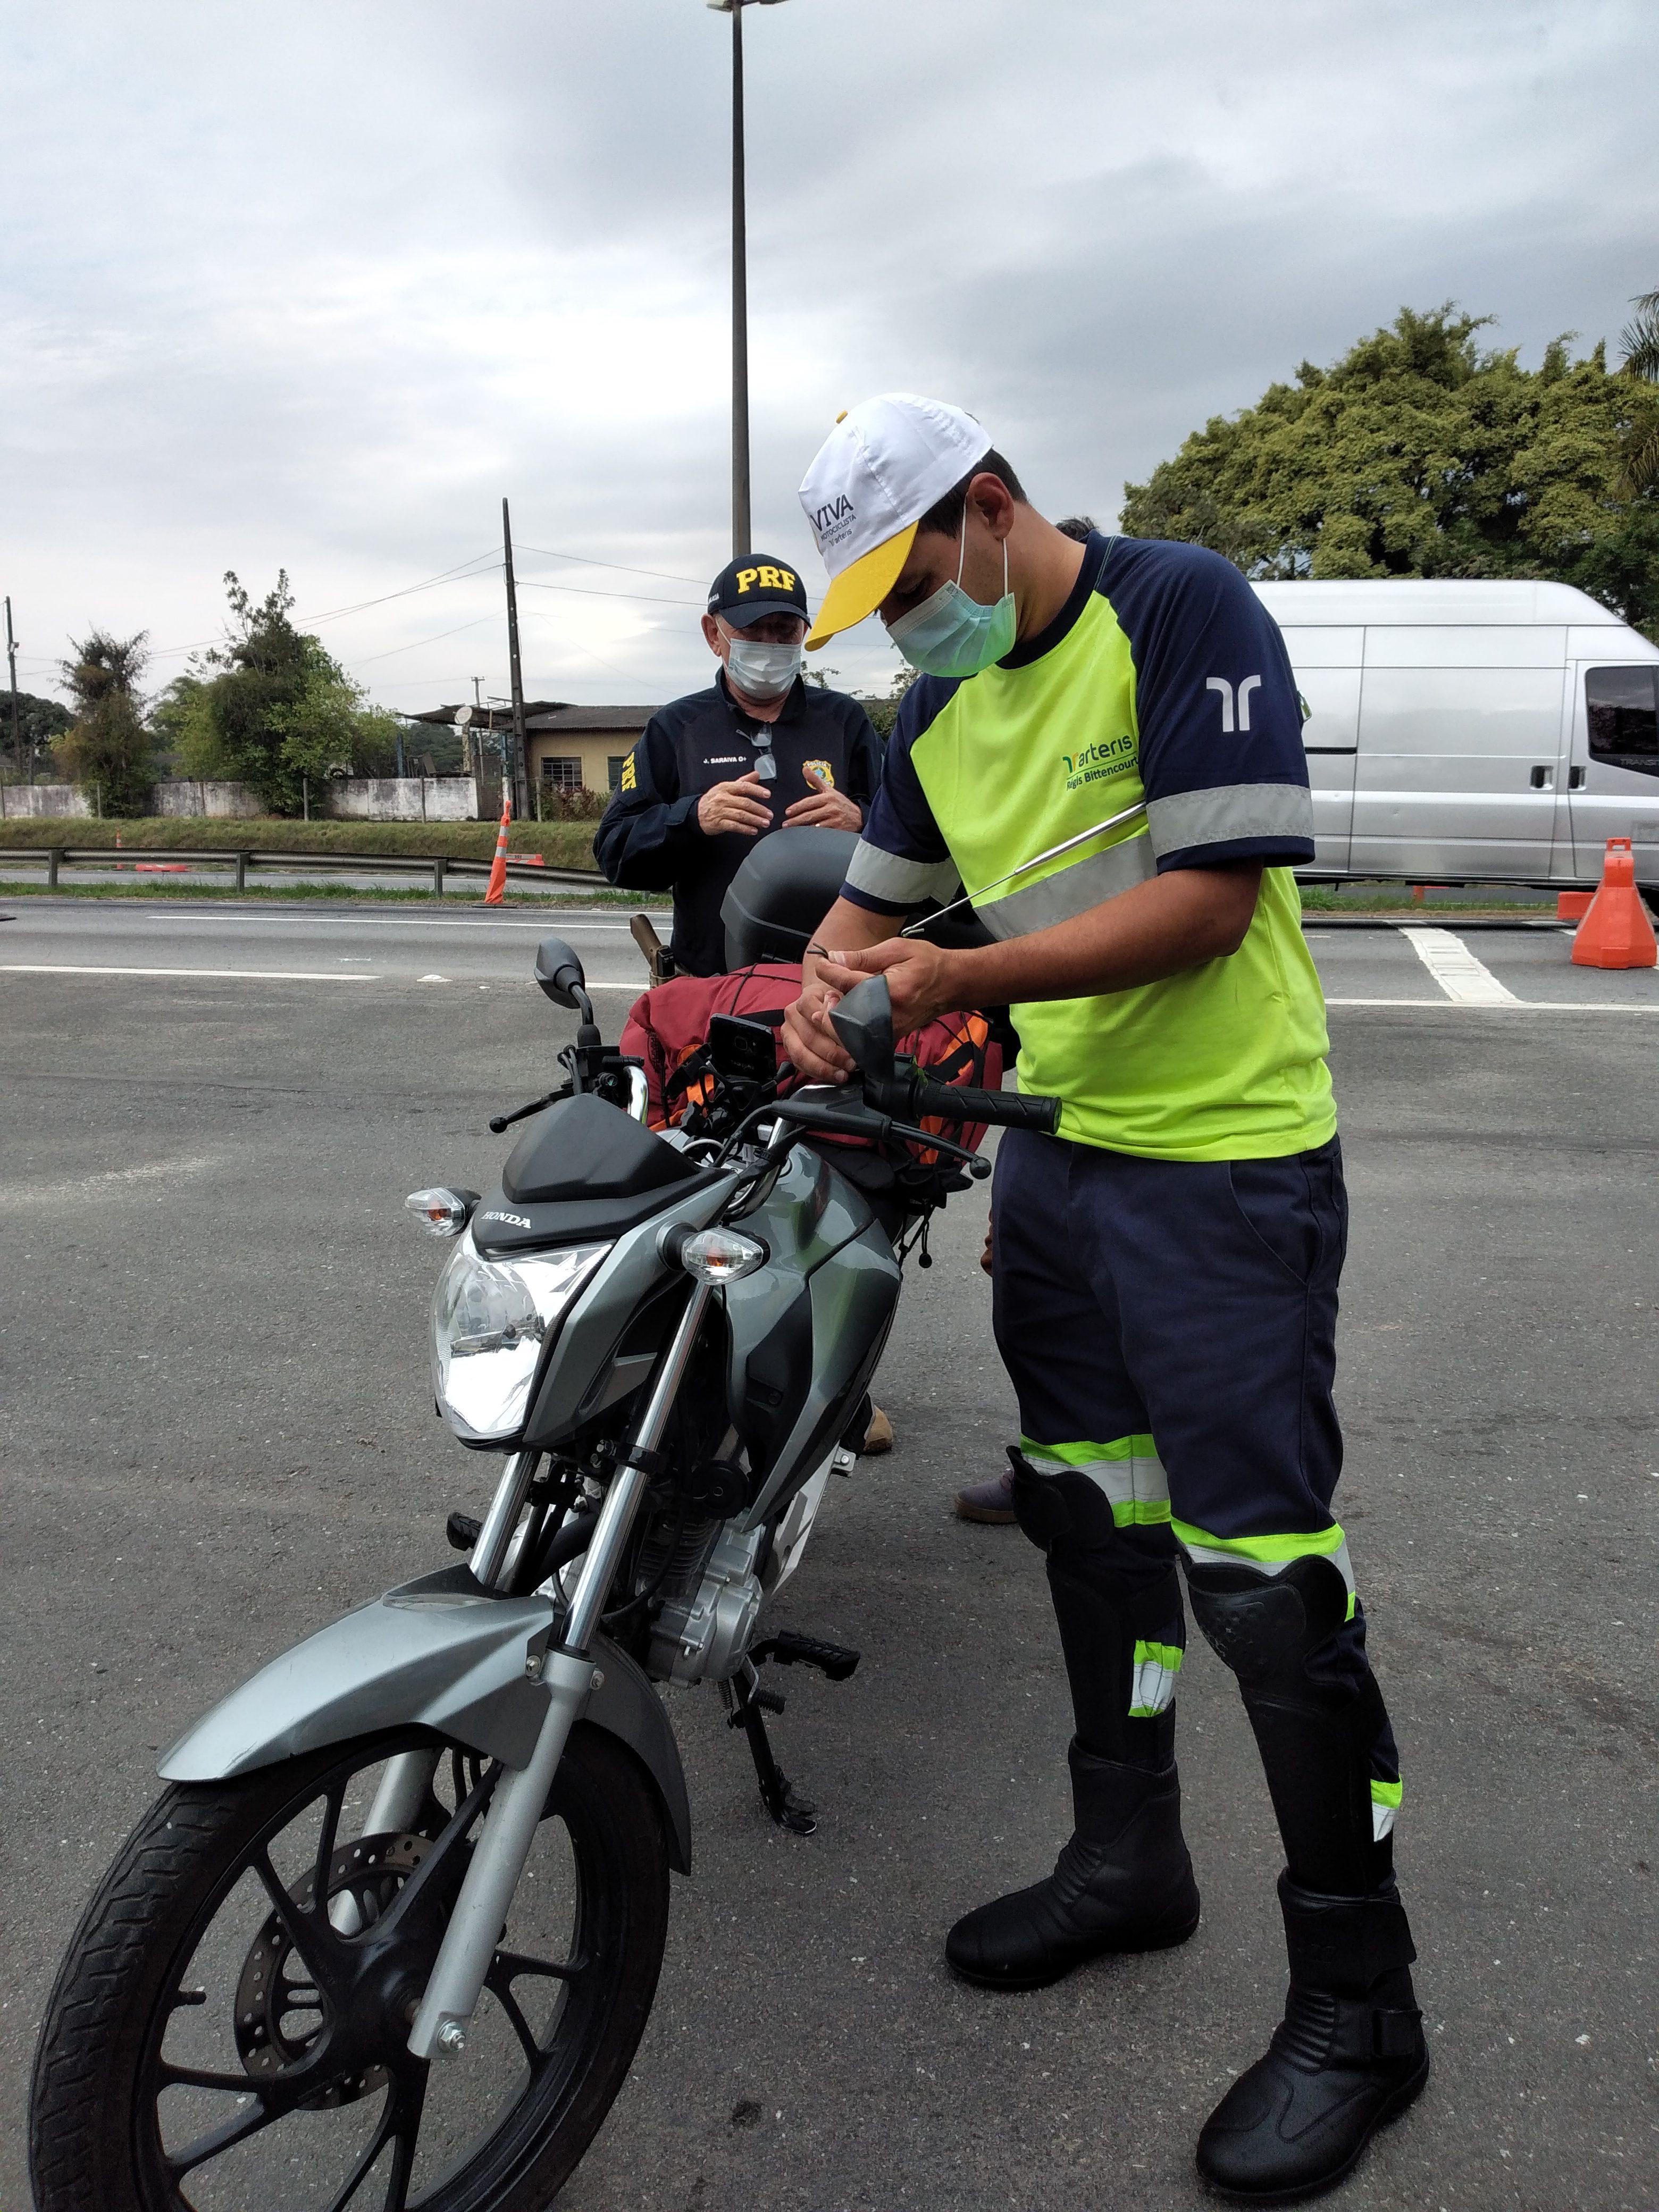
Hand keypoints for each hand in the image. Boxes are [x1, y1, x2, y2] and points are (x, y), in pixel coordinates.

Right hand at [697, 772, 773, 837]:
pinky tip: (753, 830)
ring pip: (741, 815)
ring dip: (754, 820)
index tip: (767, 794)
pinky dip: (745, 829)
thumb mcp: (726, 787)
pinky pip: (734, 826)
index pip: (744, 787)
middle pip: (744, 803)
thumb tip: (756, 774)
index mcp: (726, 787)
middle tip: (769, 814)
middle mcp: (723, 798)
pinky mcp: (718, 823)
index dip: (757, 790)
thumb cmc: (713, 800)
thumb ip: (743, 781)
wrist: (696, 813)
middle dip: (759, 809)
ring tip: (764, 823)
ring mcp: (720, 811)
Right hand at [781, 953, 856, 1082]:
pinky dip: (817, 1072)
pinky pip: (799, 1064)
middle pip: (809, 1037)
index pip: (815, 1014)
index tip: (852, 1042)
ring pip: (800, 1053)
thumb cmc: (845, 999)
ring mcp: (789, 1031)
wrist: (832, 1002)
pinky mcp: (791, 1047)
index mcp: (807, 996)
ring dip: (823, 1067)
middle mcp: (793, 1012)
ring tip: (842, 1074)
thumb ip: (848, 994)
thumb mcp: (850, 991)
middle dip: (831, 1054)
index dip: (833, 1030)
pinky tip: (833, 1076)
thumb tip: (837, 1002)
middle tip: (851, 1063)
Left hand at [782, 937, 972, 1082]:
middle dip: (830, 1007)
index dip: (830, 972)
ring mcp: (891, 1031)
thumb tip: (833, 958)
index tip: (822, 964)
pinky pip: (862, 1041)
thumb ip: (864, 956)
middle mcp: (890, 1016)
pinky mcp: (891, 1038)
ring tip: (833, 1004)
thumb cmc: (927, 963)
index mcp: (891, 991)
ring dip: (836, 1022)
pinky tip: (845, 1016)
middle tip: (827, 993)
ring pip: (851, 1035)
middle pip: (846, 1019)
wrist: (952, 985)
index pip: (849, 984)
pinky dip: (848, 1031)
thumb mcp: (897, 949)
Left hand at [783, 763, 862, 831]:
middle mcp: (831, 808)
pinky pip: (822, 833)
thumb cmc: (841, 804)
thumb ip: (815, 780)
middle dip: (796, 820)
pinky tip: (806, 836)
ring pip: (815, 826)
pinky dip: (813, 835)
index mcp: (828, 797)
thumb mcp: (829, 790)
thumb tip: (805, 769)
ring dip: (802, 829)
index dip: (797, 807)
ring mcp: (835, 820)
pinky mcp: (838, 830)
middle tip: (786, 824)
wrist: (858, 817)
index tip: (788, 812)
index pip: (809, 802)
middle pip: (810, 815)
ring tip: (793, 831)